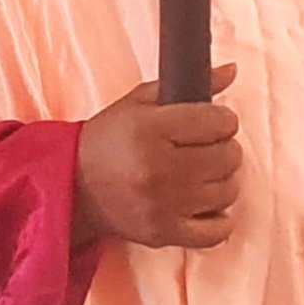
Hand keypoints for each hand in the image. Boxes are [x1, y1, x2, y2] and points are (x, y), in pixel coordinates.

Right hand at [73, 63, 242, 249]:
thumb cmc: (107, 140)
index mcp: (150, 129)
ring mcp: (162, 205)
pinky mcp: (163, 233)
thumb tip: (230, 70)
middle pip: (228, 156)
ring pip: (227, 191)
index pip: (218, 121)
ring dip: (222, 180)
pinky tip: (206, 205)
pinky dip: (219, 219)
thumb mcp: (138, 102)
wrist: (72, 187)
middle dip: (224, 147)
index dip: (223, 119)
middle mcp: (158, 168)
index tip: (214, 122)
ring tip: (203, 174)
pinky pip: (216, 232)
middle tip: (208, 147)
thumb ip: (185, 84)